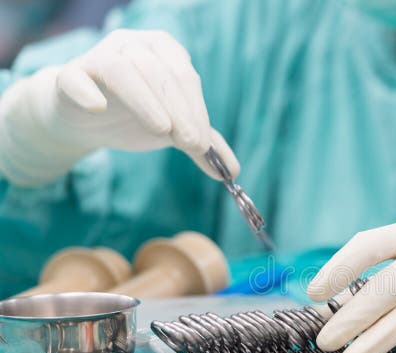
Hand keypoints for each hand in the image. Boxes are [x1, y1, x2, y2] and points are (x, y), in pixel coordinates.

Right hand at [0, 29, 237, 185]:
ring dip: (145, 101)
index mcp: (164, 50)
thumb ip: (203, 145)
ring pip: (123, 71)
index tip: (202, 145)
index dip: (196, 111)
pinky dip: (88, 91)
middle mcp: (133, 44)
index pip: (185, 77)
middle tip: (191, 144)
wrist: (85, 119)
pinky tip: (99, 108)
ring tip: (162, 130)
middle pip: (160, 73)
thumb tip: (232, 171)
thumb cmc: (136, 116)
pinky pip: (76, 78)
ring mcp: (99, 55)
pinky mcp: (70, 74)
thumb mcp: (174, 128)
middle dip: (179, 110)